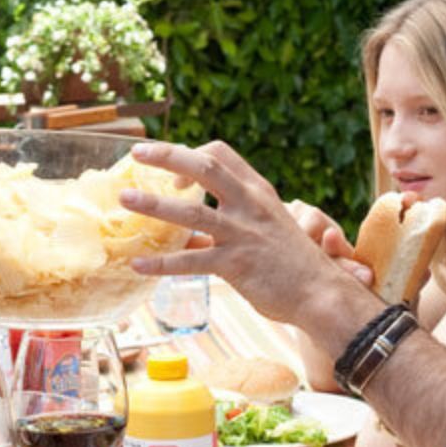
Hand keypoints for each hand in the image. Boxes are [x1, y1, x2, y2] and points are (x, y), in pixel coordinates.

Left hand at [120, 141, 363, 321]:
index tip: (172, 172)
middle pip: (204, 166)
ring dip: (153, 205)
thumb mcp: (264, 230)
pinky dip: (161, 263)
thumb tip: (189, 236)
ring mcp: (242, 233)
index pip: (220, 153)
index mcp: (257, 191)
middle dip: (167, 156)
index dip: (191, 154)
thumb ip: (229, 225)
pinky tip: (138, 265)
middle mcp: (249, 204)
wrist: (320, 293)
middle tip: (136, 154)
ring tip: (125, 201)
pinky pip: (191, 261)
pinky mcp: (236, 264)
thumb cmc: (291, 263)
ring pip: (191, 213)